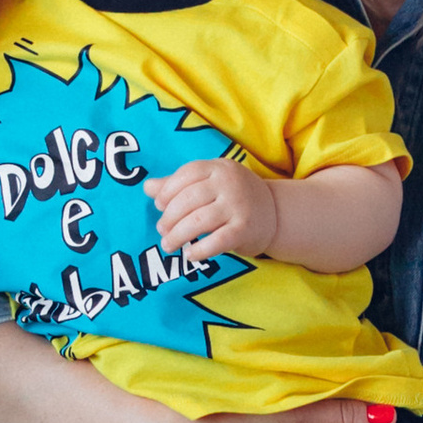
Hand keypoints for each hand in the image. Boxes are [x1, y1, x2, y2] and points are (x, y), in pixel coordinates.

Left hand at [153, 153, 279, 263]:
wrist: (275, 214)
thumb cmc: (234, 198)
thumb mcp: (210, 184)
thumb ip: (178, 185)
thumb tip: (147, 187)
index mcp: (218, 168)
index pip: (186, 174)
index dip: (168, 191)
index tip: (159, 206)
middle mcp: (229, 183)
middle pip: (188, 199)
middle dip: (169, 217)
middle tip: (162, 231)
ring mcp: (238, 206)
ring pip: (198, 221)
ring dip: (178, 236)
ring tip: (168, 245)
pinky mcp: (244, 229)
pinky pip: (216, 242)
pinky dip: (199, 250)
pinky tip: (189, 255)